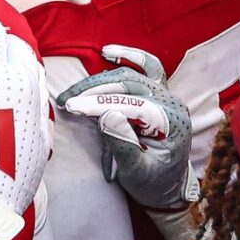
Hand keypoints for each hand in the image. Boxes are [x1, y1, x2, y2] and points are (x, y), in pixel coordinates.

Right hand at [57, 46, 194, 213]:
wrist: (167, 186)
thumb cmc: (152, 183)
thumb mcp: (136, 173)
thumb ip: (123, 145)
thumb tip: (106, 114)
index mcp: (173, 123)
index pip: (133, 105)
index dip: (100, 104)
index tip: (73, 108)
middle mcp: (172, 102)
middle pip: (130, 85)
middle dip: (94, 92)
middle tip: (66, 102)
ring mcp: (167, 94)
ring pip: (131, 75)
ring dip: (99, 81)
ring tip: (73, 93)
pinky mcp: (159, 91)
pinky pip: (148, 66)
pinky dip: (129, 57)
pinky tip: (108, 52)